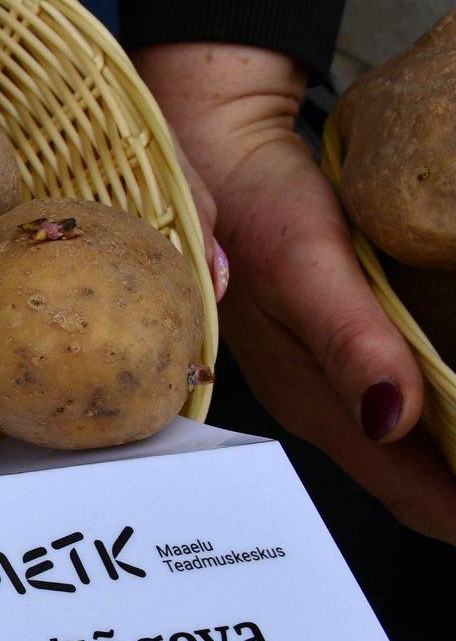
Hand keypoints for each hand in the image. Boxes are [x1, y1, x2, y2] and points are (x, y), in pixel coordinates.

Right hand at [135, 43, 455, 542]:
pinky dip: (433, 425)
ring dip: (452, 462)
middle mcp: (314, 404)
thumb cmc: (251, 204)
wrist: (208, 153)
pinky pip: (386, 413)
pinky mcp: (321, 354)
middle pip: (406, 482)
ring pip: (399, 452)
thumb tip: (391, 414)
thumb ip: (350, 342)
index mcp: (311, 398)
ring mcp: (315, 382)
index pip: (405, 488)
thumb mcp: (307, 265)